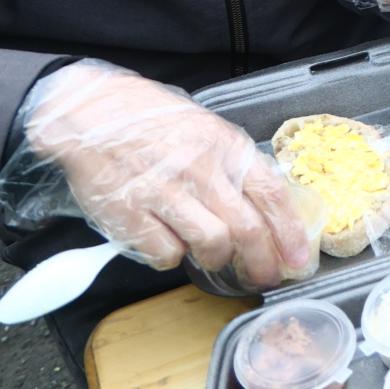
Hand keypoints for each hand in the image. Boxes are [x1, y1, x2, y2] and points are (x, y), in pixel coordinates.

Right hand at [22, 62, 309, 281]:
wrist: (91, 112)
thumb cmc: (150, 120)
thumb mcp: (205, 129)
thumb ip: (232, 164)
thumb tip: (263, 203)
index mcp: (225, 146)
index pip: (272, 195)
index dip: (290, 233)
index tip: (298, 258)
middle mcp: (201, 169)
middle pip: (248, 229)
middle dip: (262, 262)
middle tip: (263, 277)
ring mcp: (166, 192)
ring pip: (213, 244)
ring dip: (216, 259)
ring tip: (211, 256)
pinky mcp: (132, 213)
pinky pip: (166, 253)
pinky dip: (171, 256)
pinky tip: (167, 242)